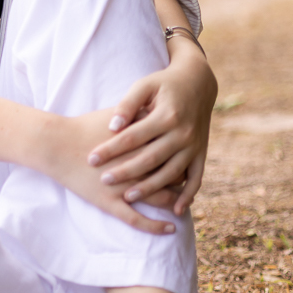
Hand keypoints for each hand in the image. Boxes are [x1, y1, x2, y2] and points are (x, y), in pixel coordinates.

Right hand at [38, 110, 178, 235]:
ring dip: (174, 202)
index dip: (182, 156)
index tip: (184, 157)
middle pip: (172, 176)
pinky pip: (138, 220)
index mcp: (141, 144)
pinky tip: (171, 228)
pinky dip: (157, 227)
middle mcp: (137, 168)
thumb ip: (139, 113)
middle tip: (186, 179)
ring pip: (160, 199)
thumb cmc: (85, 127)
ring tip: (182, 204)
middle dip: (181, 179)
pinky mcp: (110, 203)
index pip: (173, 154)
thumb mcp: (116, 115)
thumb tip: (158, 108)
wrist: (57, 144)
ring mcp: (124, 188)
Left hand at [84, 39, 217, 215]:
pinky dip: (188, 195)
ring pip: (171, 173)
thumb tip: (113, 125)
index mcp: (167, 115)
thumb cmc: (163, 84)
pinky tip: (175, 210)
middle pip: (150, 158)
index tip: (91, 158)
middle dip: (126, 171)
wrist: (198, 83)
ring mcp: (194, 146)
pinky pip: (196, 178)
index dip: (111, 149)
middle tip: (104, 180)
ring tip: (127, 196)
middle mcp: (183, 133)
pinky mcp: (201, 153)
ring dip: (150, 188)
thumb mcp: (144, 85)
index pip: (132, 137)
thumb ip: (127, 104)